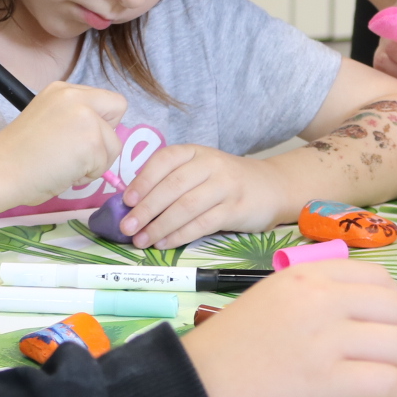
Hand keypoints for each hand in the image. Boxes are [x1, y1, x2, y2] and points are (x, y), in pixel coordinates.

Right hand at [0, 82, 125, 205]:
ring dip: (95, 161)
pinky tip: (63, 173)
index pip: (104, 99)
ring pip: (114, 143)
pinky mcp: (92, 140)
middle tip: (77, 151)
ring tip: (63, 166)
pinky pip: (105, 164)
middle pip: (118, 108)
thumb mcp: (48, 120)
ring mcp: (85, 116)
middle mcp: (75, 95)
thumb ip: (73, 119)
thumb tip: (99, 134)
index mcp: (62, 90)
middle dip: (105, 134)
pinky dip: (88, 175)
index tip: (77, 139)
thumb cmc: (17, 156)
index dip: (98, 121)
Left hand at [120, 145, 288, 248]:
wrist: (271, 186)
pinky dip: (180, 236)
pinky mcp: (236, 209)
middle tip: (127, 227)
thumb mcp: (200, 169)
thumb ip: (171, 181)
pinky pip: (203, 224)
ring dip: (160, 226)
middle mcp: (211, 165)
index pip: (165, 160)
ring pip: (186, 207)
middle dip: (146, 208)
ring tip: (142, 240)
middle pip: (173, 186)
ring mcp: (225, 186)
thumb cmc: (225, 181)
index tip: (126, 200)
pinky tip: (165, 244)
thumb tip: (133, 205)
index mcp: (196, 152)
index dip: (143, 180)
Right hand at [181, 261, 396, 396]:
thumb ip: (310, 306)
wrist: (186, 395)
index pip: (378, 280)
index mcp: (304, 277)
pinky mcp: (327, 381)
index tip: (393, 332)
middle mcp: (320, 299)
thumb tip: (353, 325)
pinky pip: (389, 381)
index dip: (396, 308)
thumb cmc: (222, 361)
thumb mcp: (267, 307)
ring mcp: (325, 338)